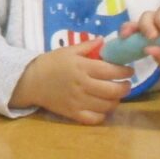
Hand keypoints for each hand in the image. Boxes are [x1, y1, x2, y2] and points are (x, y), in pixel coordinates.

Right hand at [10, 45, 132, 124]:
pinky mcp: (73, 113)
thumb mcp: (68, 50)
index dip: (124, 71)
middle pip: (112, 90)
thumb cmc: (50, 63)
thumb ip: (88, 46)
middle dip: (125, 87)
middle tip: (126, 84)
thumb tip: (104, 40)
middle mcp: (82, 85)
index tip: (129, 70)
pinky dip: (103, 115)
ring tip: (116, 95)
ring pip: (107, 106)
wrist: (30, 81)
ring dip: (116, 100)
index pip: (111, 70)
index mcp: (82, 67)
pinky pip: (94, 119)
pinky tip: (103, 108)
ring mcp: (78, 101)